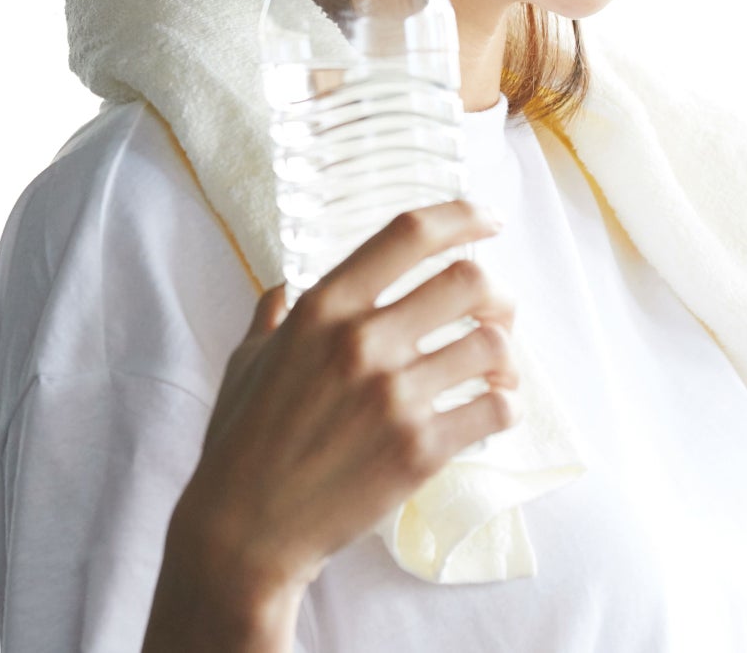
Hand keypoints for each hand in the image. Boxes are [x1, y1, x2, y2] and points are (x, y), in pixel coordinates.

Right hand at [173, 200, 521, 599]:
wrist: (246, 529)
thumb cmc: (240, 443)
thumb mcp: (246, 362)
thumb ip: (273, 318)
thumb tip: (281, 289)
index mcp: (323, 308)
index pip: (408, 234)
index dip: (460, 217)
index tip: (486, 220)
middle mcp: (362, 341)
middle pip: (467, 280)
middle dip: (495, 291)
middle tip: (497, 309)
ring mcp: (395, 396)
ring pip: (492, 344)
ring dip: (506, 353)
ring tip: (498, 369)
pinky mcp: (420, 450)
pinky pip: (495, 410)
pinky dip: (505, 406)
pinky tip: (493, 409)